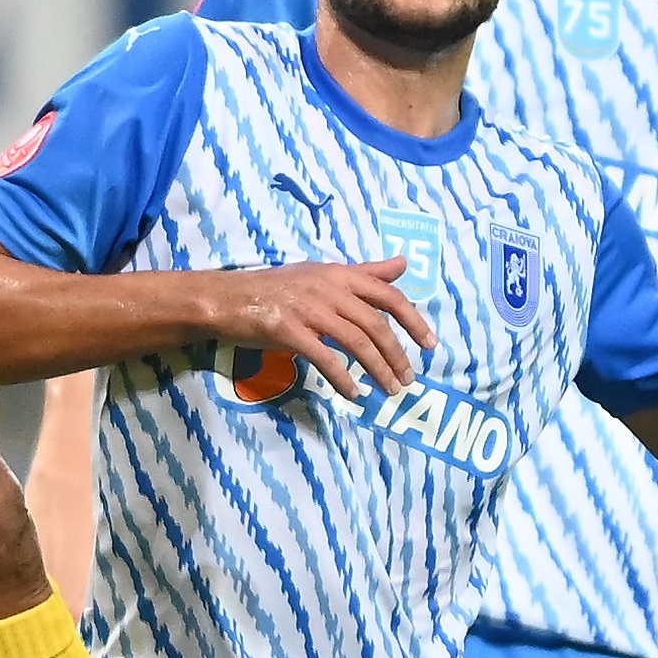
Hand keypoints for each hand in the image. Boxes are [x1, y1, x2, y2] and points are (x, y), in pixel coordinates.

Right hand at [200, 257, 432, 401]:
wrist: (227, 298)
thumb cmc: (276, 288)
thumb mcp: (323, 273)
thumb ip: (365, 273)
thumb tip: (404, 263)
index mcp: (339, 274)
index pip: (388, 295)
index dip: (414, 321)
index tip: (430, 345)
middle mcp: (328, 288)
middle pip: (376, 323)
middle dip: (397, 354)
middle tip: (408, 379)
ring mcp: (308, 309)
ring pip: (356, 341)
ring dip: (378, 369)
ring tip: (390, 389)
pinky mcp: (289, 330)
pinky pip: (325, 358)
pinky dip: (343, 378)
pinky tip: (354, 394)